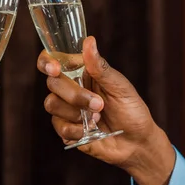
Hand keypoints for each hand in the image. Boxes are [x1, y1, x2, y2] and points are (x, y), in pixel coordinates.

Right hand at [38, 36, 174, 184]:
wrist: (137, 143)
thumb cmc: (131, 110)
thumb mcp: (120, 86)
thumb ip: (100, 67)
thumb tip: (89, 41)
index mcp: (81, 73)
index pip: (53, 60)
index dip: (47, 62)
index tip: (55, 69)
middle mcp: (69, 89)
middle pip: (52, 83)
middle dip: (74, 94)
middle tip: (99, 104)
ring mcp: (65, 110)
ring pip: (51, 104)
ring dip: (76, 112)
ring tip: (98, 117)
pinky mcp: (66, 130)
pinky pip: (59, 125)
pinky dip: (76, 129)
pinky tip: (91, 130)